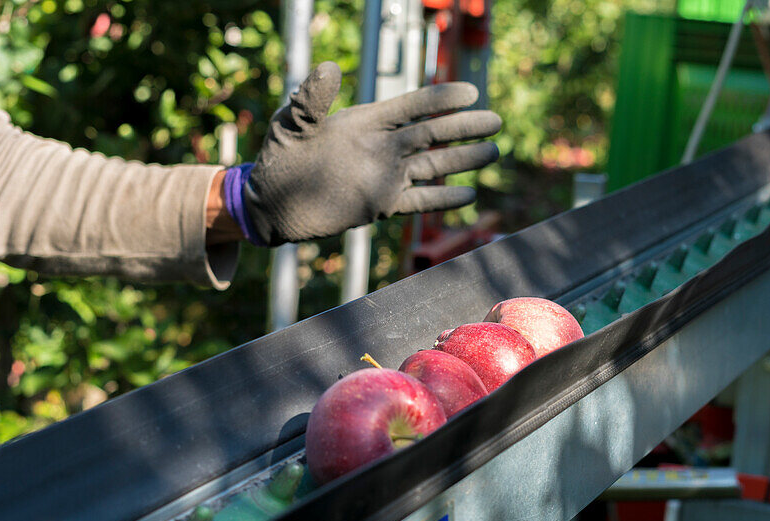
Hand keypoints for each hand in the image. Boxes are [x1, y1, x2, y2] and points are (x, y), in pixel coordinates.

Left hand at [236, 62, 500, 246]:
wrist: (273, 203)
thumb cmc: (280, 158)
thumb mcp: (291, 124)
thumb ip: (311, 99)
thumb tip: (329, 67)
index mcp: (366, 122)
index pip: (411, 105)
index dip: (441, 98)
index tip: (470, 91)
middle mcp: (382, 147)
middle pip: (432, 134)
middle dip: (465, 127)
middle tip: (496, 121)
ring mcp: (385, 176)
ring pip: (434, 166)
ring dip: (464, 160)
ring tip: (494, 152)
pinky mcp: (381, 205)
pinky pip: (420, 201)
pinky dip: (444, 199)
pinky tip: (470, 194)